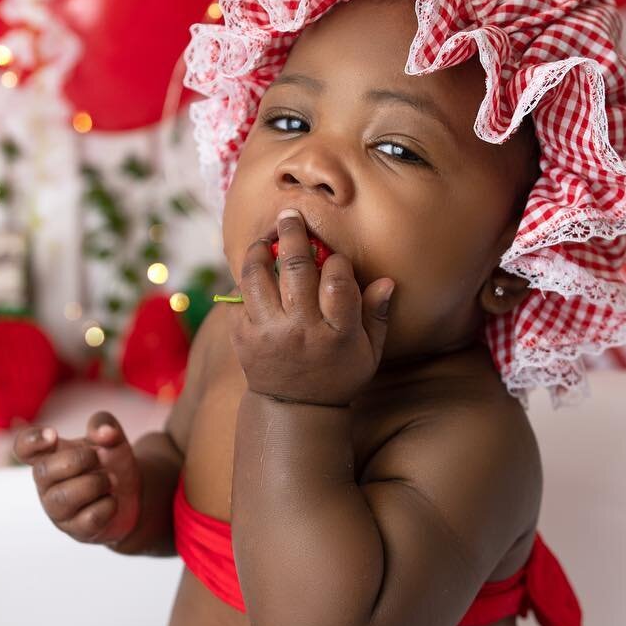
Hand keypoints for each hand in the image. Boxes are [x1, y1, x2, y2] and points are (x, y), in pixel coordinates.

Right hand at [13, 411, 140, 545]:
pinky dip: (109, 504)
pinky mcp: (78, 530)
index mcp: (49, 456)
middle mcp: (47, 484)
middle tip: (100, 457)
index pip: (23, 448)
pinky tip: (112, 500)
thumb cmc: (110, 462)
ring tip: (111, 480)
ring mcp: (59, 511)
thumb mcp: (111, 437)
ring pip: (64, 498)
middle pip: (42, 472)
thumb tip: (103, 432)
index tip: (53, 435)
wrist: (132, 495)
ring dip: (96, 483)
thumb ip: (105, 424)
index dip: (31, 441)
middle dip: (78, 460)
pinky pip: (90, 518)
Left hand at [231, 208, 394, 406]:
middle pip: (294, 268)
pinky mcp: (243, 337)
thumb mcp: (369, 352)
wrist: (294, 410)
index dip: (337, 261)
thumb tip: (387, 281)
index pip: (338, 282)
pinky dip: (245, 280)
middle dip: (292, 234)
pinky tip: (255, 271)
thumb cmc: (338, 374)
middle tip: (290, 215)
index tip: (334, 258)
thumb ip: (377, 315)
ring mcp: (268, 333)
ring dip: (259, 250)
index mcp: (337, 334)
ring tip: (265, 238)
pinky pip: (239, 297)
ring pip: (258, 277)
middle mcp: (301, 330)